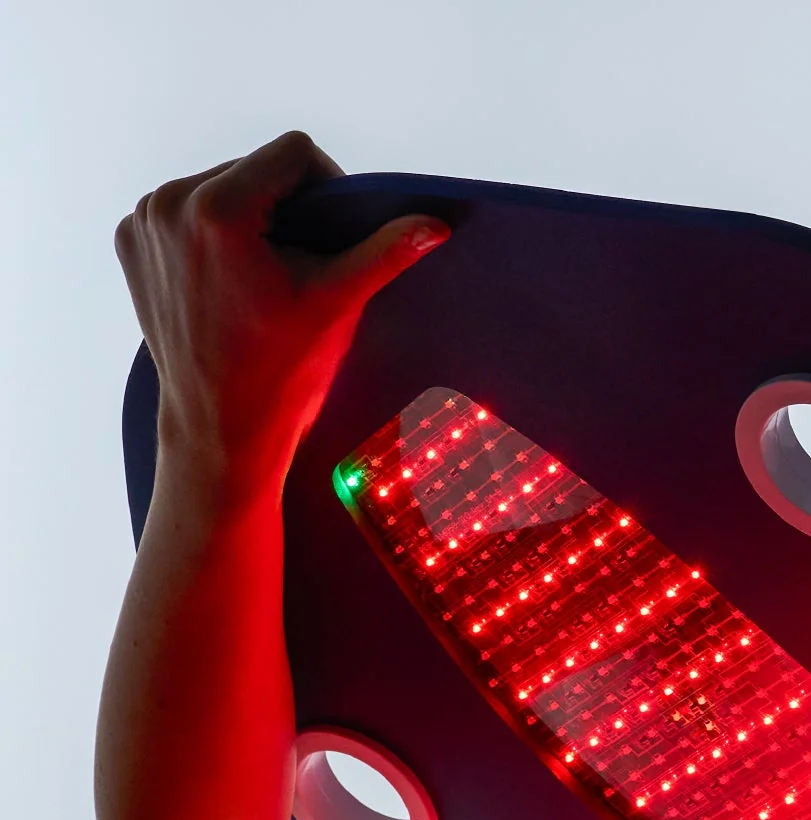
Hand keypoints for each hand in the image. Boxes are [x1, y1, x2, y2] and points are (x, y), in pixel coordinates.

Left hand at [115, 131, 446, 493]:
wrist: (222, 429)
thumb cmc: (282, 374)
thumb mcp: (337, 304)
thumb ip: (384, 254)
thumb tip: (434, 225)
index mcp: (216, 209)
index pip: (293, 154)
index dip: (329, 188)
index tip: (336, 239)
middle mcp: (168, 203)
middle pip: (254, 169)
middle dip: (287, 208)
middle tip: (303, 267)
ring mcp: (144, 222)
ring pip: (220, 187)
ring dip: (251, 218)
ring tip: (265, 277)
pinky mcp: (132, 241)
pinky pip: (186, 212)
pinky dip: (213, 236)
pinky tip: (229, 282)